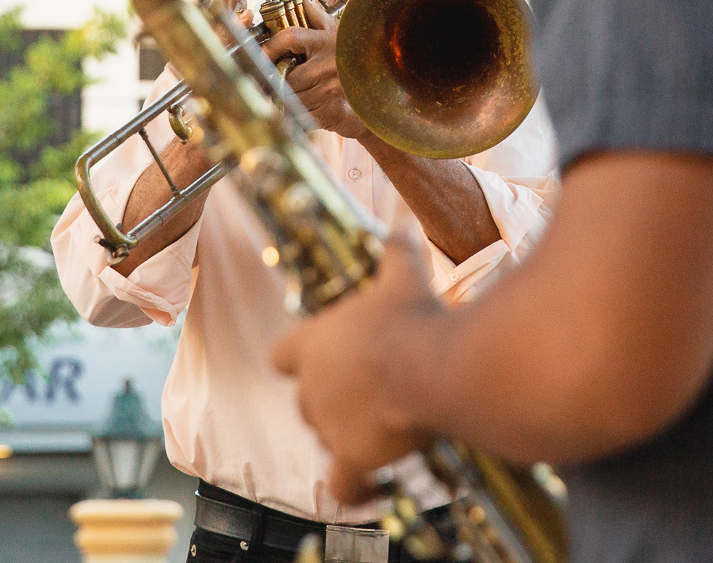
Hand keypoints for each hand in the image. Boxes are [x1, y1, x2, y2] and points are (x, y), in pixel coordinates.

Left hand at [263, 0, 365, 139]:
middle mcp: (328, 64)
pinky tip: (305, 107)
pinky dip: (298, 113)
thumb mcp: (335, 31)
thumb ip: (313, 14)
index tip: (260, 56)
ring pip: (291, 97)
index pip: (289, 38)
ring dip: (286, 98)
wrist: (380, 89)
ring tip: (291, 95)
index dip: (270, 48)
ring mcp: (331, 89)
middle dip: (277, 81)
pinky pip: (301, 114)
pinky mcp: (332, 111)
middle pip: (286, 75)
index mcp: (326, 41)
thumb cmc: (354, 56)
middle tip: (273, 81)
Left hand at [272, 231, 441, 503]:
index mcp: (314, 343)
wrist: (430, 365)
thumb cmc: (412, 318)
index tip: (320, 363)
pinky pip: (342, 486)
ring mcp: (327, 424)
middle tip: (371, 395)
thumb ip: (397, 252)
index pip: (282, 356)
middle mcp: (311, 386)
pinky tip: (373, 490)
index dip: (300, 361)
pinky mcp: (350, 457)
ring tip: (385, 432)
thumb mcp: (403, 277)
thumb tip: (404, 222)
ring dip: (349, 436)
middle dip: (333, 401)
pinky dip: (355, 490)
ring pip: (325, 438)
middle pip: (306, 402)